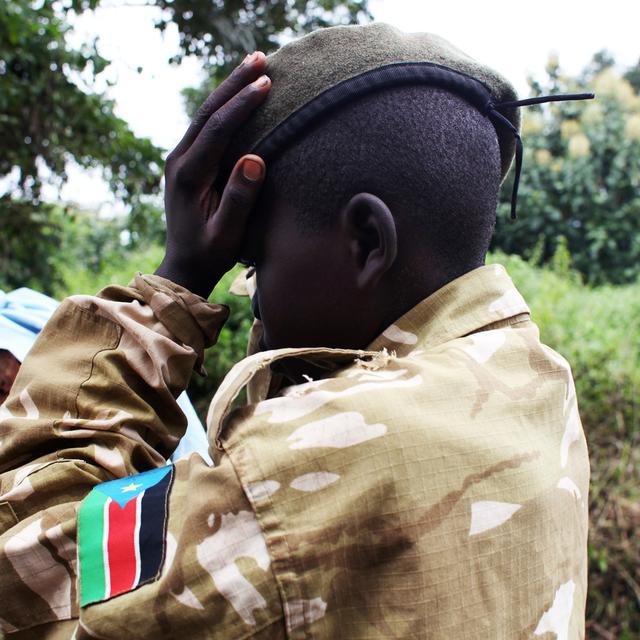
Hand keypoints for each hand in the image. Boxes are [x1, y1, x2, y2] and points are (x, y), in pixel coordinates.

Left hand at [155, 52, 270, 297]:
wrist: (184, 265)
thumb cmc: (210, 253)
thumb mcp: (227, 234)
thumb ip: (239, 198)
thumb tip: (255, 159)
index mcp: (188, 176)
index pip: (216, 129)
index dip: (241, 105)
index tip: (266, 83)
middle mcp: (179, 161)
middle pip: (206, 112)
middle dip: (233, 84)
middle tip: (260, 57)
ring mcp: (179, 159)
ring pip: (204, 115)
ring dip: (227, 90)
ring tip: (251, 65)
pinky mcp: (186, 162)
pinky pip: (204, 126)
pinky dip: (222, 107)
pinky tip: (237, 96)